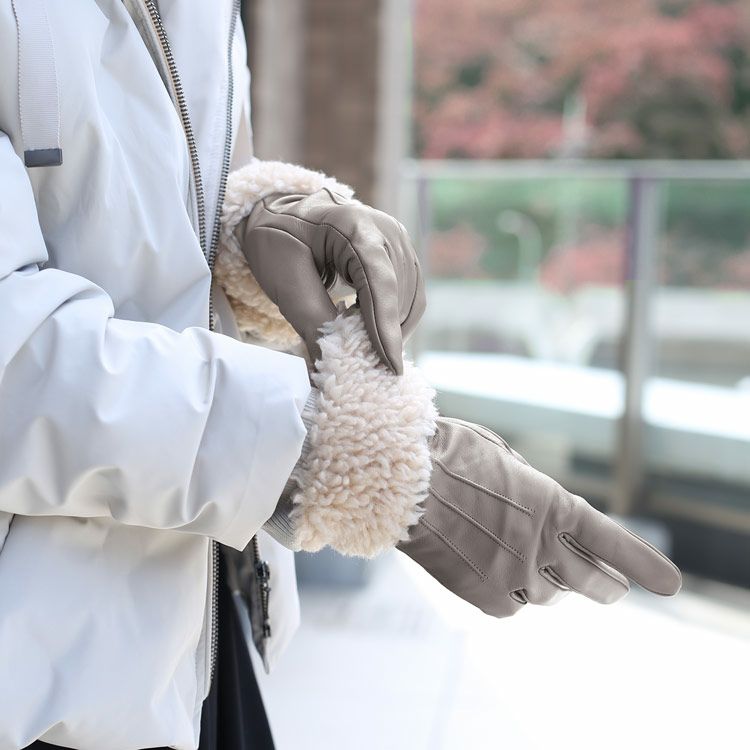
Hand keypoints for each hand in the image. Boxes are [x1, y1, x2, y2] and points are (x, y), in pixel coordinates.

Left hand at [241, 187, 424, 373]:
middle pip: (398, 295)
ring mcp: (398, 241)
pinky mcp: (402, 255)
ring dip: (390, 330)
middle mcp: (385, 229)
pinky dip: (394, 321)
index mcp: (352, 224)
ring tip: (357, 343)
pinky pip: (410, 298)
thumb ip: (312, 320)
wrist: (282, 215)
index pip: (379, 280)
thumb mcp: (284, 279)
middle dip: (384, 335)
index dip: (386, 325)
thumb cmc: (278, 241)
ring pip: (410, 301)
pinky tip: (367, 328)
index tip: (390, 366)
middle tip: (356, 364)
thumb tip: (332, 366)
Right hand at [398, 417, 681, 616]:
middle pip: (593, 582)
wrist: (401, 482)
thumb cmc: (447, 457)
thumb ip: (530, 491)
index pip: (609, 541)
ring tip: (527, 564)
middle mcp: (541, 545)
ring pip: (549, 596)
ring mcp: (514, 574)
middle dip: (606, 585)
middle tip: (611, 588)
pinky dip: (507, 593)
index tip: (669, 583)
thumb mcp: (502, 459)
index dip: (642, 563)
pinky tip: (489, 572)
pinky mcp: (485, 596)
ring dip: (547, 583)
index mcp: (551, 503)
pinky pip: (511, 605)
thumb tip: (540, 516)